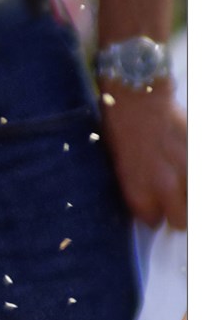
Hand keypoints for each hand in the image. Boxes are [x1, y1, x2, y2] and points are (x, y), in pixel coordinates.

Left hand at [99, 83, 185, 230]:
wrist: (139, 98)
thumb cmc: (121, 128)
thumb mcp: (121, 164)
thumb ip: (138, 186)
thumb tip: (152, 200)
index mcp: (138, 190)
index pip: (153, 220)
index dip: (155, 213)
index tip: (156, 207)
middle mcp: (165, 186)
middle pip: (182, 221)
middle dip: (179, 213)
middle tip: (177, 201)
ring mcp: (187, 170)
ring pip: (196, 204)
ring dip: (190, 194)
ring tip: (184, 183)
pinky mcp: (199, 154)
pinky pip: (199, 176)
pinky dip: (195, 175)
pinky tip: (188, 164)